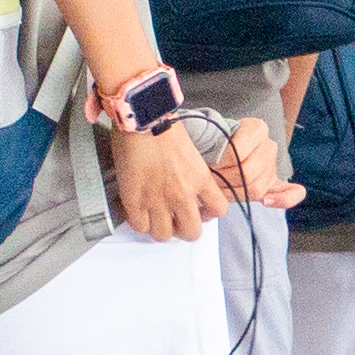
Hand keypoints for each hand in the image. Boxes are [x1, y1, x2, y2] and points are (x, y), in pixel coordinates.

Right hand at [111, 112, 293, 239]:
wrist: (142, 118)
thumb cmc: (165, 125)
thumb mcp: (191, 152)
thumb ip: (193, 173)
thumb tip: (187, 185)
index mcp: (201, 179)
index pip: (219, 210)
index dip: (209, 214)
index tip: (200, 210)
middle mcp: (183, 195)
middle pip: (192, 233)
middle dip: (184, 229)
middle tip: (176, 220)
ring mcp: (158, 200)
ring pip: (163, 235)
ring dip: (160, 228)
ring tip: (154, 217)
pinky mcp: (135, 200)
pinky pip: (140, 226)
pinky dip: (139, 222)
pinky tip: (138, 211)